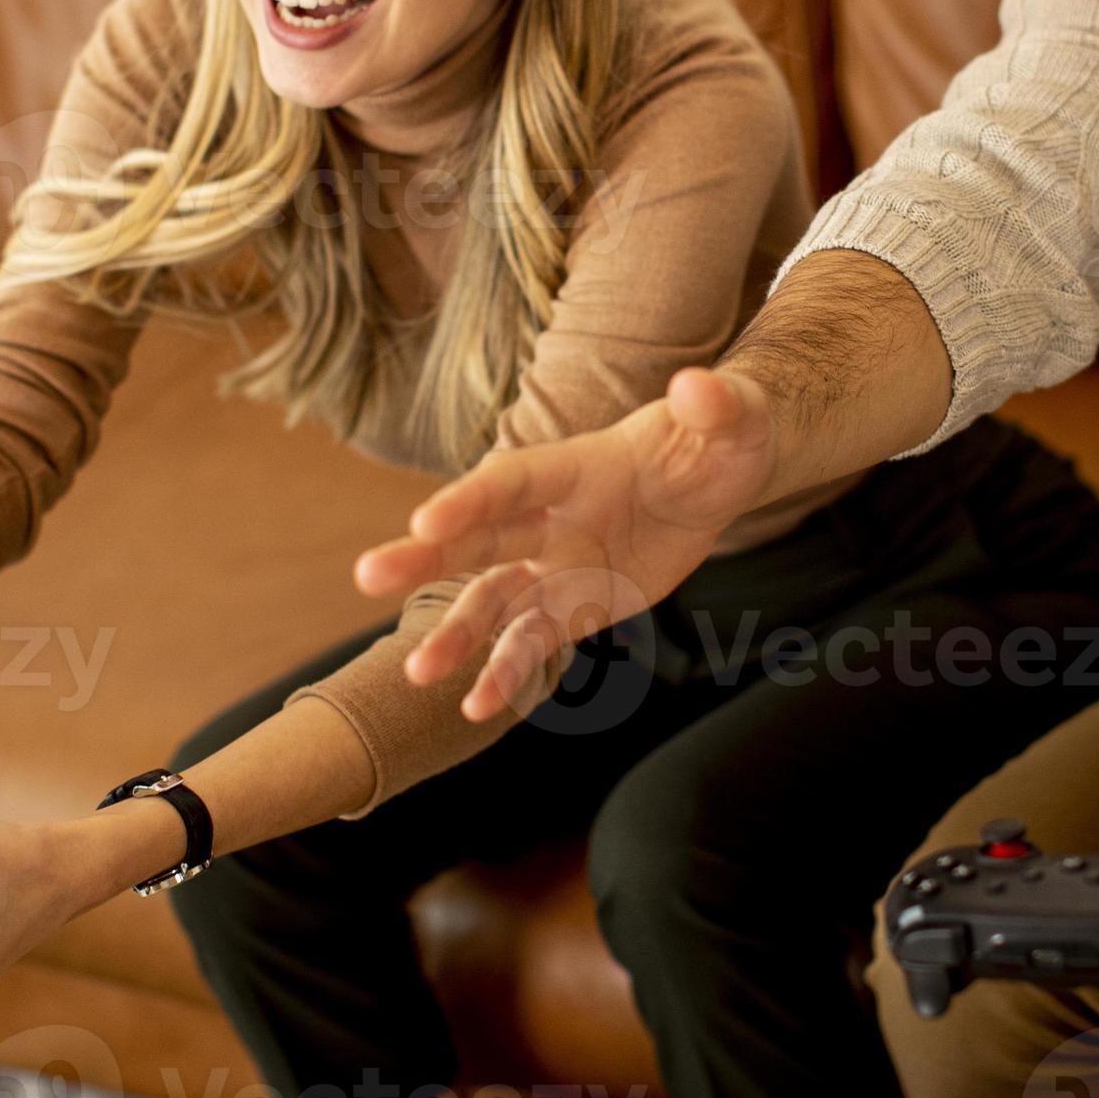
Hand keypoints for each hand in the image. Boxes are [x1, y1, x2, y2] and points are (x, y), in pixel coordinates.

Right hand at [353, 366, 777, 721]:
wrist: (717, 476)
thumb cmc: (721, 434)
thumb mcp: (732, 417)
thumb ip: (713, 406)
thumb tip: (697, 387)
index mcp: (573, 465)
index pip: (511, 481)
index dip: (470, 498)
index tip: (425, 521)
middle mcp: (550, 516)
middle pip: (477, 537)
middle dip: (423, 557)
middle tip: (366, 575)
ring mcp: (555, 563)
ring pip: (490, 600)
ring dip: (454, 634)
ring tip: (416, 674)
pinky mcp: (573, 604)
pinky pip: (530, 642)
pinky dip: (504, 674)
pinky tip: (475, 709)